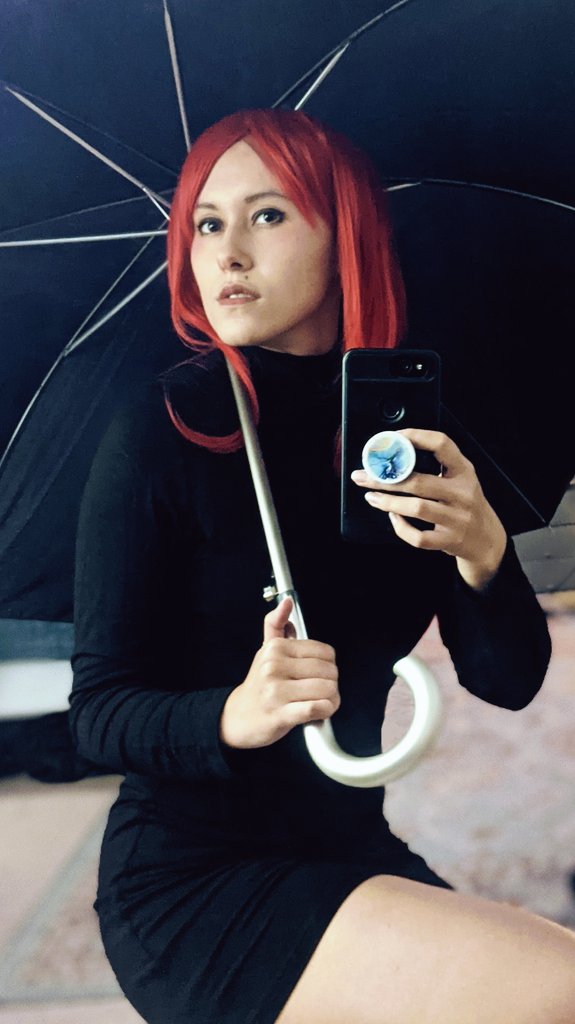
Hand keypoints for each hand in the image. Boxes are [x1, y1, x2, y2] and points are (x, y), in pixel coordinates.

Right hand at [219, 598, 339, 749]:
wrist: (239, 716)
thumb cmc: (259, 684)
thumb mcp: (266, 650)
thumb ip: (276, 624)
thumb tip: (286, 601)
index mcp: (275, 649)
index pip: (325, 652)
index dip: (329, 666)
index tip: (319, 674)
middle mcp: (274, 667)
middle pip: (329, 672)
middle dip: (331, 684)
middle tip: (320, 691)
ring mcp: (276, 691)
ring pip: (326, 690)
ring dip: (331, 700)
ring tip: (320, 702)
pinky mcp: (281, 714)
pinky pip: (316, 708)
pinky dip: (324, 711)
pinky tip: (319, 712)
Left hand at [351, 428, 506, 590]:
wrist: (486, 540)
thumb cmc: (465, 504)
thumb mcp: (461, 479)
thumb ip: (438, 466)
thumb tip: (395, 454)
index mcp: (464, 471)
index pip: (441, 444)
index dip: (414, 437)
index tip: (391, 439)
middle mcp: (463, 493)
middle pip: (418, 481)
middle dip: (384, 478)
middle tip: (363, 475)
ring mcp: (457, 518)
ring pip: (416, 508)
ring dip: (388, 502)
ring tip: (371, 496)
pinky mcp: (450, 540)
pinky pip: (419, 537)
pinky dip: (401, 528)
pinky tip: (393, 518)